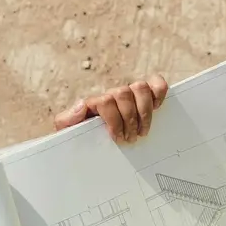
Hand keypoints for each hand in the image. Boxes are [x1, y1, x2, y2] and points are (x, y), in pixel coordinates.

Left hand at [55, 75, 169, 143]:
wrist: (93, 141)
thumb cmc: (85, 137)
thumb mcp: (69, 131)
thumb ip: (67, 120)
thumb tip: (81, 105)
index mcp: (95, 102)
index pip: (105, 100)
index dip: (114, 120)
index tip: (118, 138)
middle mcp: (113, 95)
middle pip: (123, 93)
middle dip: (130, 118)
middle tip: (131, 138)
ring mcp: (130, 93)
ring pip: (140, 87)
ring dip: (144, 112)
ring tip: (143, 131)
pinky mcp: (147, 95)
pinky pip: (156, 84)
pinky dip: (159, 93)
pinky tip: (156, 108)